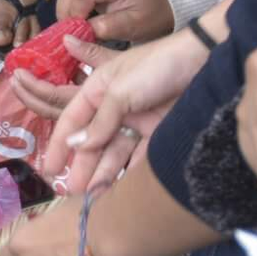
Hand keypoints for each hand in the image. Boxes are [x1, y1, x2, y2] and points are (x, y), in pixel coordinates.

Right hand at [47, 29, 212, 193]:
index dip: (59, 145)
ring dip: (104, 172)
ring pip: (115, 151)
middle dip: (82, 165)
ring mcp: (138, 120)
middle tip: (73, 190)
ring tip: (94, 195)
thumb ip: (99, 122)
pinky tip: (121, 189)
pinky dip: (131, 172)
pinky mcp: (159, 131)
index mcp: (98, 91)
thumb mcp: (120, 92)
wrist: (206, 60)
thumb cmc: (156, 67)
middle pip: (93, 141)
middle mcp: (115, 107)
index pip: (72, 120)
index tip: (50, 169)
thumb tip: (76, 146)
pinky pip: (141, 156)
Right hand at [55, 0, 175, 44]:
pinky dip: (70, 7)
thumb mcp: (133, 25)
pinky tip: (77, 21)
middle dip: (66, 12)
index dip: (75, 13)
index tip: (78, 31)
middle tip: (71, 33)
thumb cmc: (151, 17)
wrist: (161, 8)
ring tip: (73, 28)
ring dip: (66, 10)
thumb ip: (107, 27)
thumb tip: (80, 31)